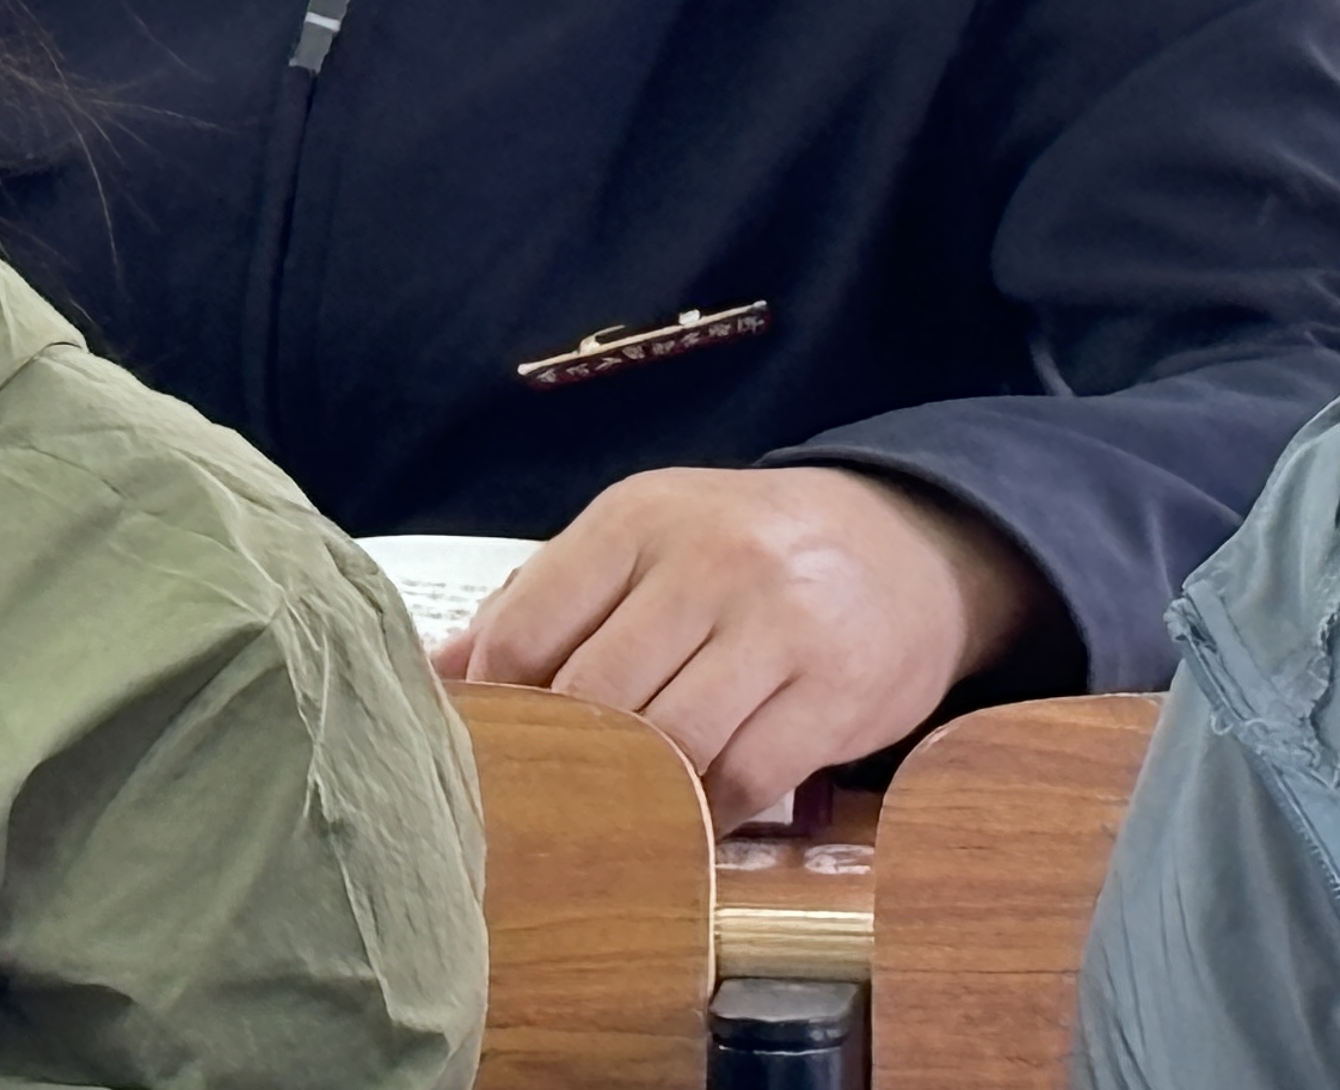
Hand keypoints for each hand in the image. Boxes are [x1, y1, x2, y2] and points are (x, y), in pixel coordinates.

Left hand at [430, 466, 1048, 827]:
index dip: (493, 702)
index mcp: (637, 520)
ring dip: (637, 793)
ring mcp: (779, 626)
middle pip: (594, 692)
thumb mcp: (642, 541)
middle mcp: (707, 562)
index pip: (528, 625)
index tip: (489, 746)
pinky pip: (746, 779)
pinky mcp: (838, 692)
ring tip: (617, 814)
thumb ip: (542, 600)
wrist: (906, 546)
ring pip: (669, 741)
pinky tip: (694, 820)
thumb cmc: (745, 549)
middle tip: (548, 797)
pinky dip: (708, 816)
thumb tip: (433, 672)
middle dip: (562, 757)